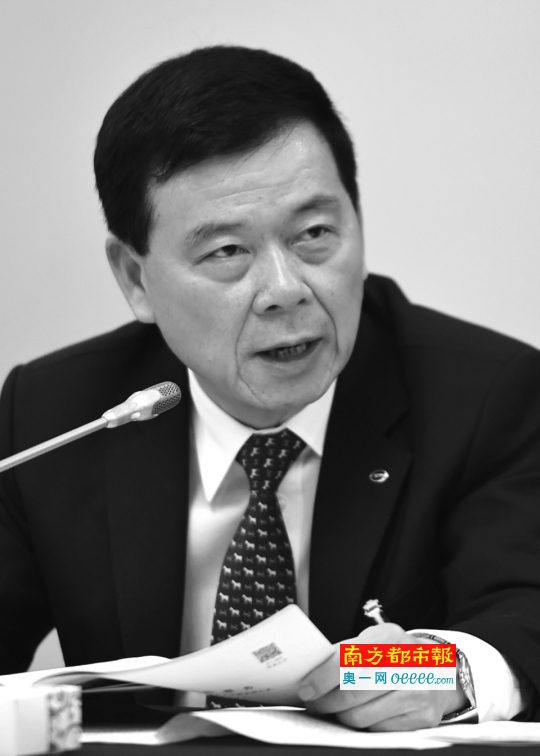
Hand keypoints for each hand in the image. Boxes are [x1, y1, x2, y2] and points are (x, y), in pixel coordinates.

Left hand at [298, 623, 466, 730]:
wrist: (438, 671)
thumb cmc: (397, 656)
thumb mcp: (375, 642)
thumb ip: (347, 653)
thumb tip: (312, 673)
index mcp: (389, 636)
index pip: (348, 658)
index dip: (322, 677)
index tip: (306, 689)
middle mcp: (406, 661)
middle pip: (353, 690)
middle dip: (327, 701)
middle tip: (315, 704)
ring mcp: (417, 690)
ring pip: (363, 714)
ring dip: (341, 716)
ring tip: (334, 710)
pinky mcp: (422, 716)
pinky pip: (378, 728)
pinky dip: (363, 723)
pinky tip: (358, 714)